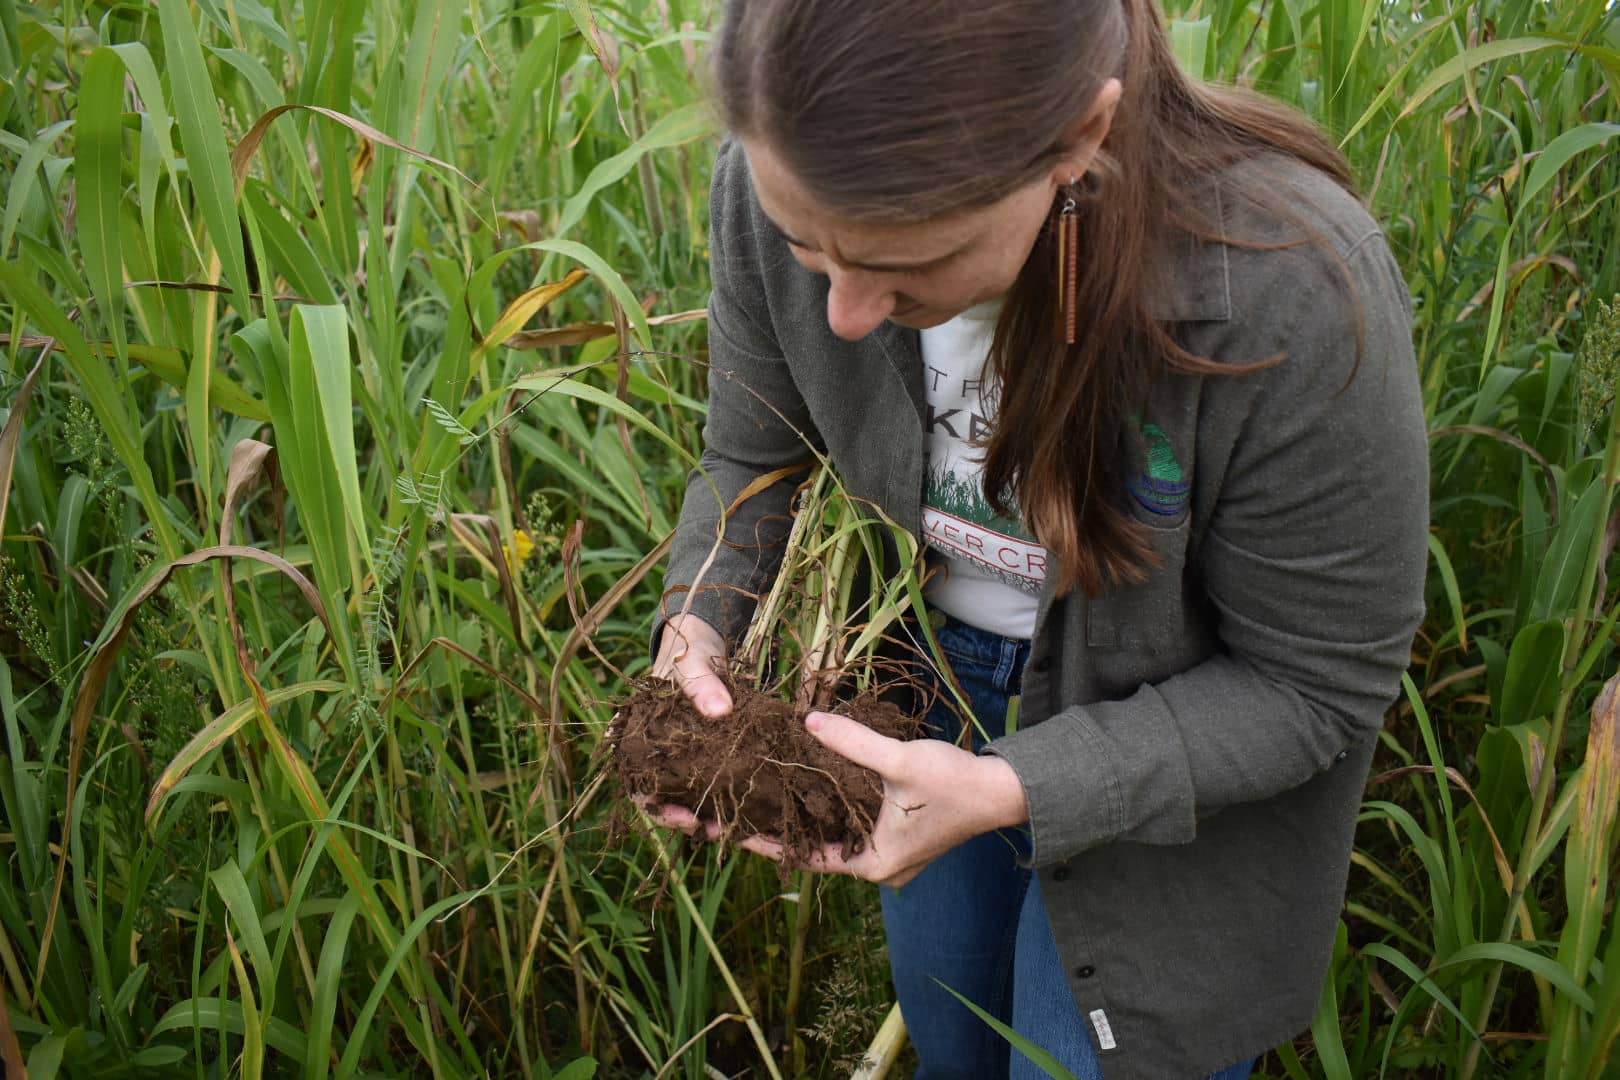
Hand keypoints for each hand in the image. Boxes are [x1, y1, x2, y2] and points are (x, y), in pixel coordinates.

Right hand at [640, 614, 730, 837]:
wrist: (703, 642)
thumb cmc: (685, 652)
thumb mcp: (690, 663)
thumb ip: (700, 684)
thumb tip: (721, 710)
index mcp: (638, 740)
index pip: (640, 787)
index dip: (660, 810)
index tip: (688, 819)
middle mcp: (659, 756)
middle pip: (668, 801)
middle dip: (690, 821)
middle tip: (717, 831)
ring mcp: (685, 757)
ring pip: (694, 796)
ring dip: (713, 813)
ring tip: (738, 827)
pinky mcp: (712, 754)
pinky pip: (719, 780)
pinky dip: (733, 793)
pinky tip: (754, 805)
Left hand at [739, 711, 1029, 887]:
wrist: (1004, 790)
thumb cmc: (955, 782)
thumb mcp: (900, 762)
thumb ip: (853, 743)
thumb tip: (807, 722)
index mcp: (872, 864)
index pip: (801, 856)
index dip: (760, 841)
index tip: (721, 830)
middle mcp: (875, 866)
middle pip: (811, 847)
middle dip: (772, 827)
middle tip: (728, 810)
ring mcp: (886, 852)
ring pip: (829, 835)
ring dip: (797, 817)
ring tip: (754, 797)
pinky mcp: (895, 835)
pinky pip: (847, 824)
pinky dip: (824, 808)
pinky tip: (800, 786)